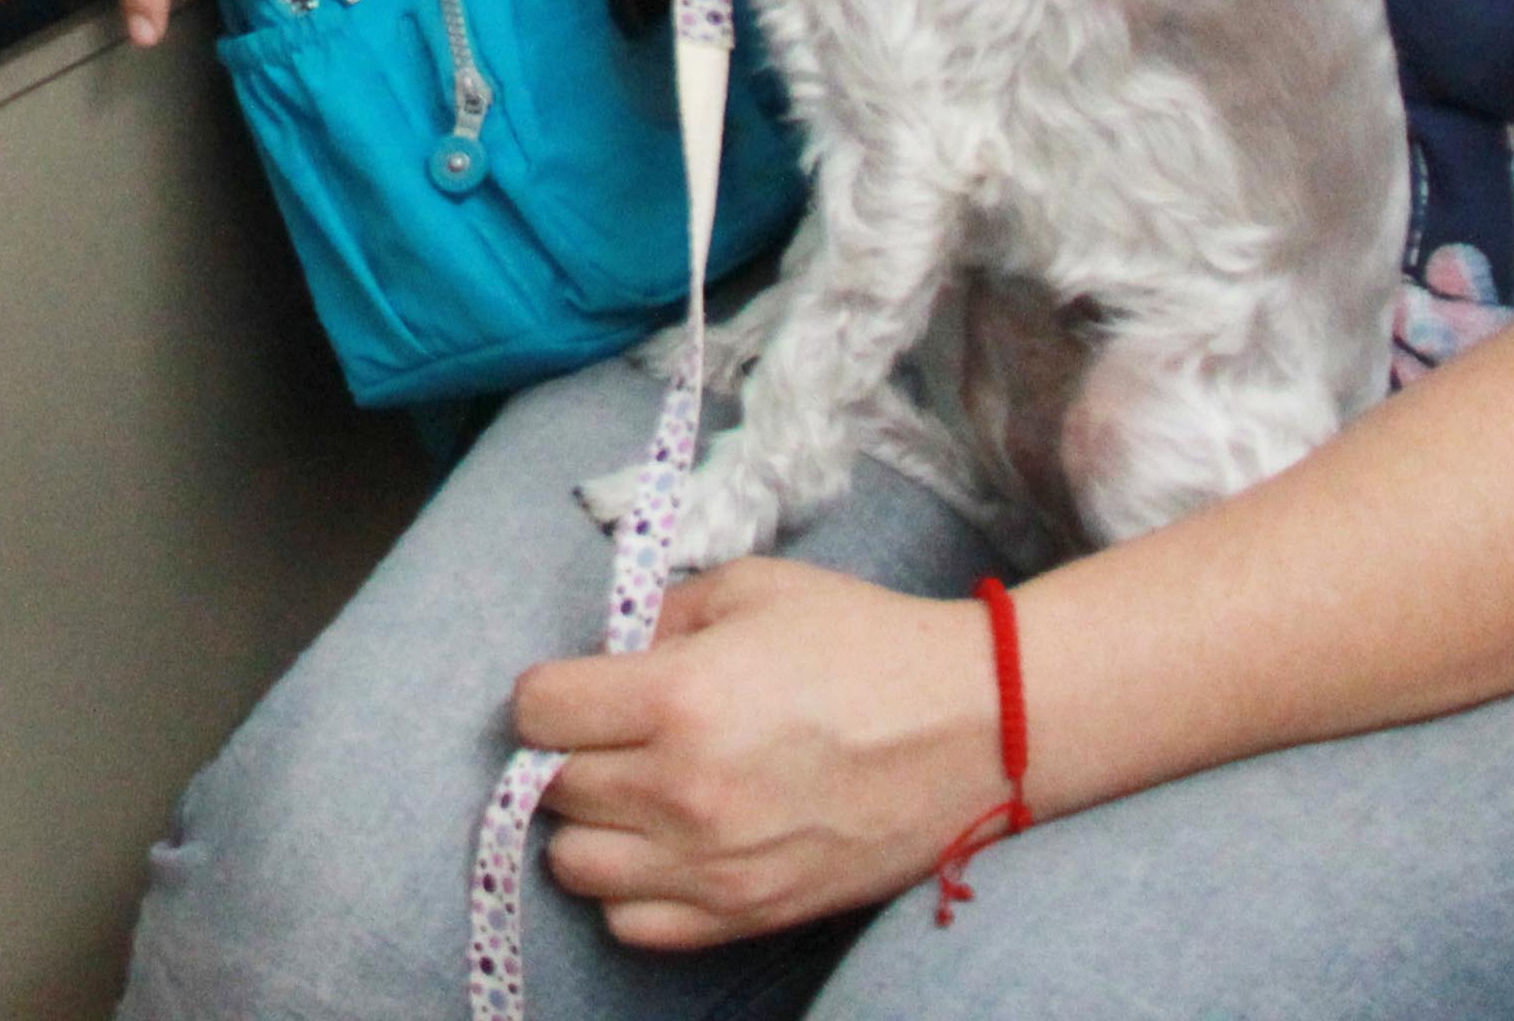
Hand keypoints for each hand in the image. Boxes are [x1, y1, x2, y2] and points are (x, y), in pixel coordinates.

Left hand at [514, 561, 1015, 947]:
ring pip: (576, 865)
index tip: (579, 686)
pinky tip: (664, 847)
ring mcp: (715, 864)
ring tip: (632, 792)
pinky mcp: (749, 913)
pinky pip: (633, 926)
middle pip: (553, 787)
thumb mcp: (752, 588)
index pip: (536, 710)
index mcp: (679, 697)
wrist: (976, 728)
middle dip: (568, 752)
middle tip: (611, 733)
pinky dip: (630, 890)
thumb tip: (608, 652)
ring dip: (589, 825)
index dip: (549, 692)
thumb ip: (662, 614)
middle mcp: (684, 790)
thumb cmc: (866, 644)